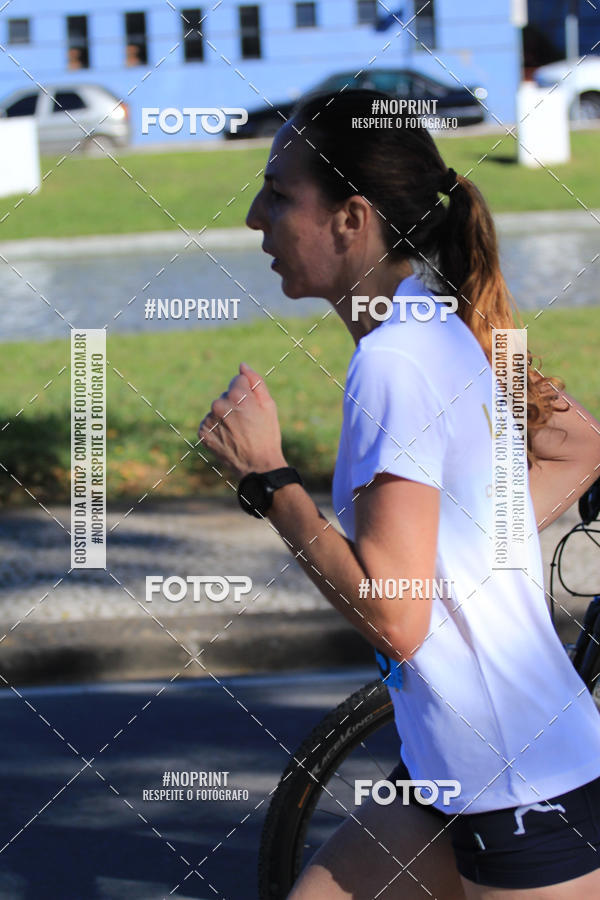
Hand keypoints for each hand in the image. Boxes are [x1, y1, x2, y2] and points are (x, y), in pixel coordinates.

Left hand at [198, 363, 287, 478]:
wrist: (258, 465)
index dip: (247, 394)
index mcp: (236, 394)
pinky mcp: (202, 432)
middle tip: (247, 423)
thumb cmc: (267, 434)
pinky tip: (228, 438)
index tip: (253, 409)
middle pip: (226, 396)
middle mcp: (219, 404)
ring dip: (225, 417)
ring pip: (217, 410)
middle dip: (235, 405)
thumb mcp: (269, 405)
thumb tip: (242, 366)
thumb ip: (255, 381)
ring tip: (238, 433)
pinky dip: (217, 429)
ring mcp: (209, 419)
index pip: (237, 381)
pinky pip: (209, 423)